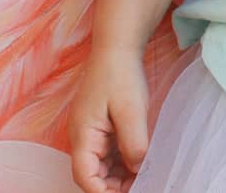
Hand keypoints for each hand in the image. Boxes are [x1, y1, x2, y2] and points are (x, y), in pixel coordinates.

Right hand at [69, 47, 150, 192]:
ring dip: (119, 175)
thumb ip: (133, 144)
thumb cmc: (121, 75)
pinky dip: (122, 161)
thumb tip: (137, 169)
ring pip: (101, 165)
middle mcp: (82, 136)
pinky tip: (139, 163)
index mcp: (83, 135)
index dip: (103, 191)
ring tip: (144, 178)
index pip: (85, 176)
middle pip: (92, 174)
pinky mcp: (100, 126)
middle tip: (141, 186)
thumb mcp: (132, 111)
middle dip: (113, 186)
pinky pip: (108, 152)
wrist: (117, 48)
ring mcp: (90, 132)